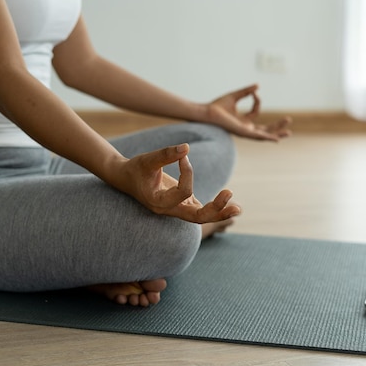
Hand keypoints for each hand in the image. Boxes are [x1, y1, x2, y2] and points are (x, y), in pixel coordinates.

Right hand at [118, 144, 240, 222]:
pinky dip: (218, 208)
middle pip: (196, 217)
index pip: (183, 192)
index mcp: (158, 203)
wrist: (126, 178)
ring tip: (239, 208)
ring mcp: (177, 209)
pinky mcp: (183, 204)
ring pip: (202, 218)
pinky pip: (202, 210)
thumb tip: (186, 147)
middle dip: (215, 208)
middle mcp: (169, 210)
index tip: (183, 157)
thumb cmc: (136, 169)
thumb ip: (166, 154)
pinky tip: (232, 204)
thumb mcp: (147, 160)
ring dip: (221, 213)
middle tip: (230, 194)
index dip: (188, 173)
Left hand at [205, 84, 291, 141]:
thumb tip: (257, 87)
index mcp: (242, 120)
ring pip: (264, 134)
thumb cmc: (217, 106)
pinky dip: (268, 138)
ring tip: (289, 132)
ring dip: (277, 133)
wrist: (207, 112)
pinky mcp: (243, 133)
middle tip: (288, 119)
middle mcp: (244, 127)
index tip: (254, 92)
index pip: (256, 112)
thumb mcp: (235, 96)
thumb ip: (246, 91)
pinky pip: (258, 136)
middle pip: (265, 128)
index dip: (258, 101)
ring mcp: (245, 131)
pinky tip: (276, 139)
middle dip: (277, 125)